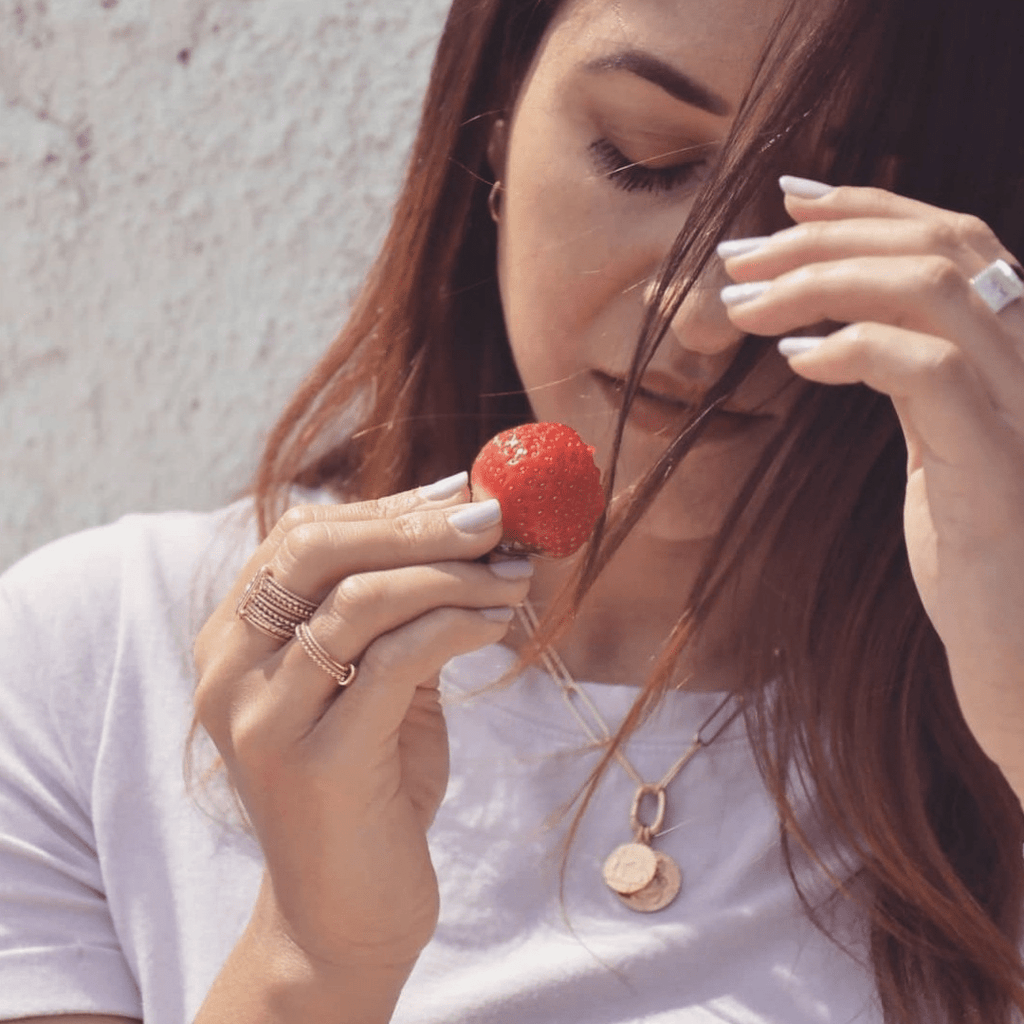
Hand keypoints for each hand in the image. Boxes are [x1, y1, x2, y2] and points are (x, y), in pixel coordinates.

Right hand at [193, 482, 531, 971]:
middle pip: (317, 550)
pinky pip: (393, 662)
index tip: (461, 494)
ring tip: (516, 577)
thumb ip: (400, 609)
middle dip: (417, 525)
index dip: (386, 506)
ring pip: (360, 601)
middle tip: (495, 519)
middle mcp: (230, 671)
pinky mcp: (313, 763)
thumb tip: (465, 519)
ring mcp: (264, 718)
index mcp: (235, 638)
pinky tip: (500, 624)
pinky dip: (456, 625)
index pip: (301, 535)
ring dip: (453, 575)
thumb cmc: (371, 781)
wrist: (347, 910)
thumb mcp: (378, 679)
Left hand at [719, 180, 1023, 791]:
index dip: (869, 205)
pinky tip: (794, 360)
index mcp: (1016, 352)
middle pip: (939, 244)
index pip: (954, 239)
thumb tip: (832, 332)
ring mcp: (1023, 407)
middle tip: (737, 256)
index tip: (786, 200)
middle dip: (826, 235)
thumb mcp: (938, 446)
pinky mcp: (996, 463)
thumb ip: (910, 379)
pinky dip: (854, 347)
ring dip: (820, 281)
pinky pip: (928, 372)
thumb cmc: (976, 554)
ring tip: (741, 306)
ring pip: (933, 288)